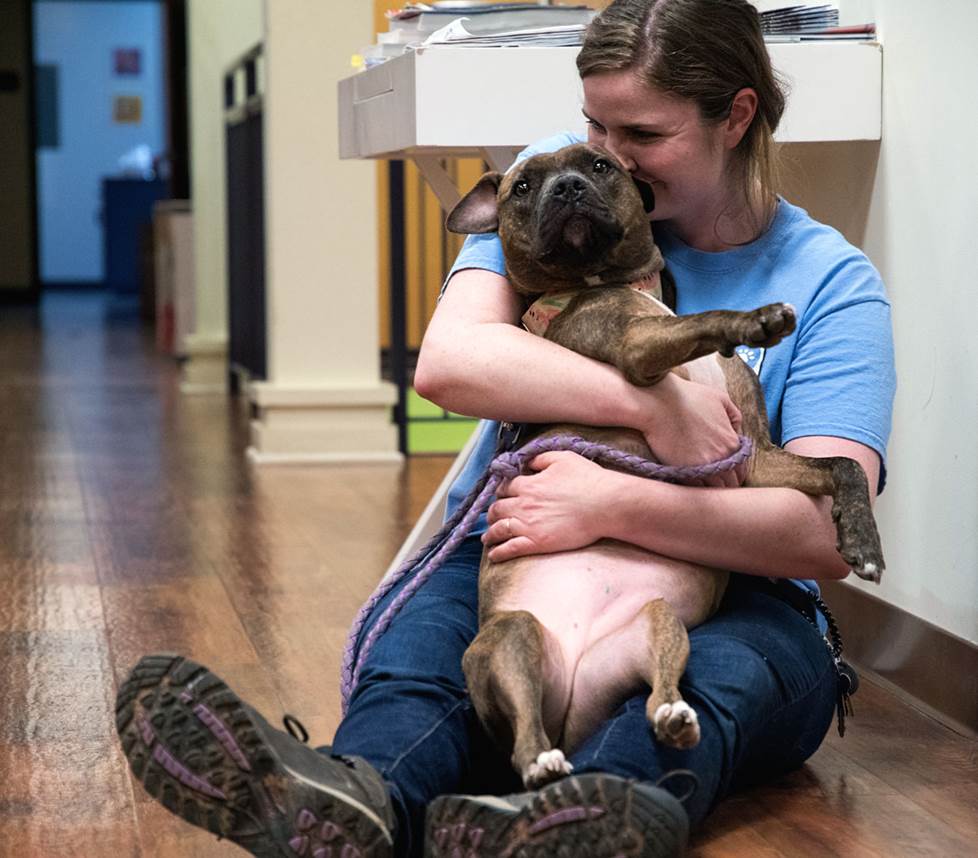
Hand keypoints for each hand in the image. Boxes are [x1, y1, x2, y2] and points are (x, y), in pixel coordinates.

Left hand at [483, 451, 615, 561]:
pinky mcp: (537, 543)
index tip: (502, 495)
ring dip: (491, 534)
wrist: (605, 504)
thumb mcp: (563, 458)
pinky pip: (510, 549)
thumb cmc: (588, 479)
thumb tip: (527, 462)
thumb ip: (540, 458)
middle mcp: (523, 505)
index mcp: (528, 485)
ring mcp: (528, 525)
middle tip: (493, 517)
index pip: (504, 488)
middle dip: (493, 513)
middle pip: (497, 509)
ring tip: (488, 538)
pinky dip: (498, 553)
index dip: (501, 491)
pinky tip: (494, 555)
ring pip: (499, 530)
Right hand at [633, 374, 746, 487]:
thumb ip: (734, 414)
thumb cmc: (687, 397)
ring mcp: (703, 467)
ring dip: (712, 489)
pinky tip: (692, 484)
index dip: (735, 473)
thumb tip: (737, 428)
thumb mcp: (719, 397)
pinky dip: (696, 489)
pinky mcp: (685, 472)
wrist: (658, 404)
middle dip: (726, 483)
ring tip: (705, 486)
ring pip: (715, 490)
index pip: (741, 470)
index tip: (727, 473)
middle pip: (731, 483)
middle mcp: (722, 458)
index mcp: (732, 443)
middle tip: (717, 482)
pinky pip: (697, 490)